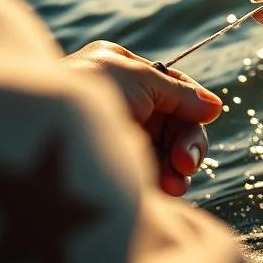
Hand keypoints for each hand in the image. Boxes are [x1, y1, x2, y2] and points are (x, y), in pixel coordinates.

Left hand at [64, 41, 222, 195]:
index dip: (193, 102)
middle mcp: (123, 103)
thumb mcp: (139, 78)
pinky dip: (165, 182)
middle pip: (175, 123)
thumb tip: (215, 106)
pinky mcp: (115, 169)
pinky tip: (167, 189)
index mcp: (123, 73)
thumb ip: (178, 92)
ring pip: (167, 152)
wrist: (47, 126)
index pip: (172, 87)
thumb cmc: (89, 89)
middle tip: (185, 162)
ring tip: (175, 182)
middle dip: (187, 142)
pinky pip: (151, 176)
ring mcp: (118, 136)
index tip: (209, 114)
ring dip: (179, 168)